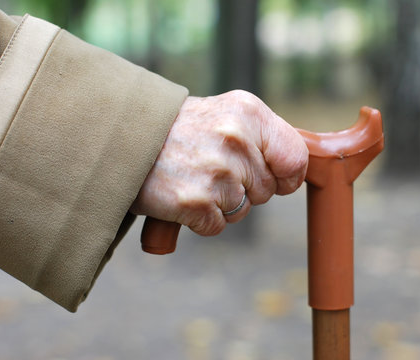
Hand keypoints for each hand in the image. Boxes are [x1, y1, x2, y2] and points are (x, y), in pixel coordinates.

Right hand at [130, 90, 308, 235]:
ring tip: (193, 178)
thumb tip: (295, 170)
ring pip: (242, 209)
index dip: (289, 176)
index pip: (295, 157)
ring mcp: (216, 172)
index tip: (279, 180)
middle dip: (245, 188)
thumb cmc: (180, 129)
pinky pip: (217, 225)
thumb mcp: (226, 114)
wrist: (124, 137)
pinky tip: (182, 194)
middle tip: (211, 169)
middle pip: (267, 190)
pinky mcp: (196, 202)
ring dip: (221, 204)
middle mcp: (235, 139)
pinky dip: (200, 218)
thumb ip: (262, 137)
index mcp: (248, 113)